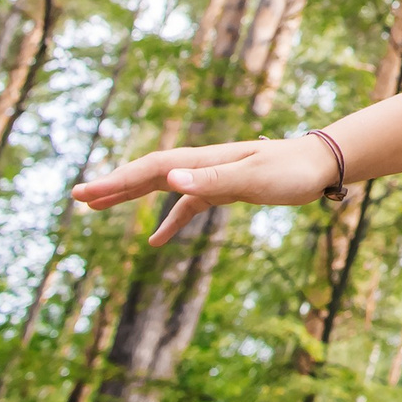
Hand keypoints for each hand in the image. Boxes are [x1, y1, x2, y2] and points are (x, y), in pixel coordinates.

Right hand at [73, 136, 339, 244]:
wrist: (324, 164)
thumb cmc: (292, 170)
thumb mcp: (253, 178)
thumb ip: (212, 180)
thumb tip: (171, 178)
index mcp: (205, 160)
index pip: (151, 169)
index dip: (116, 182)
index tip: (84, 195)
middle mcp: (204, 164)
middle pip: (149, 174)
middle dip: (113, 186)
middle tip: (77, 198)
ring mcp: (213, 176)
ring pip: (163, 185)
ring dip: (131, 196)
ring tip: (97, 207)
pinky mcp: (226, 189)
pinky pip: (187, 205)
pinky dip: (169, 220)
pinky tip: (155, 242)